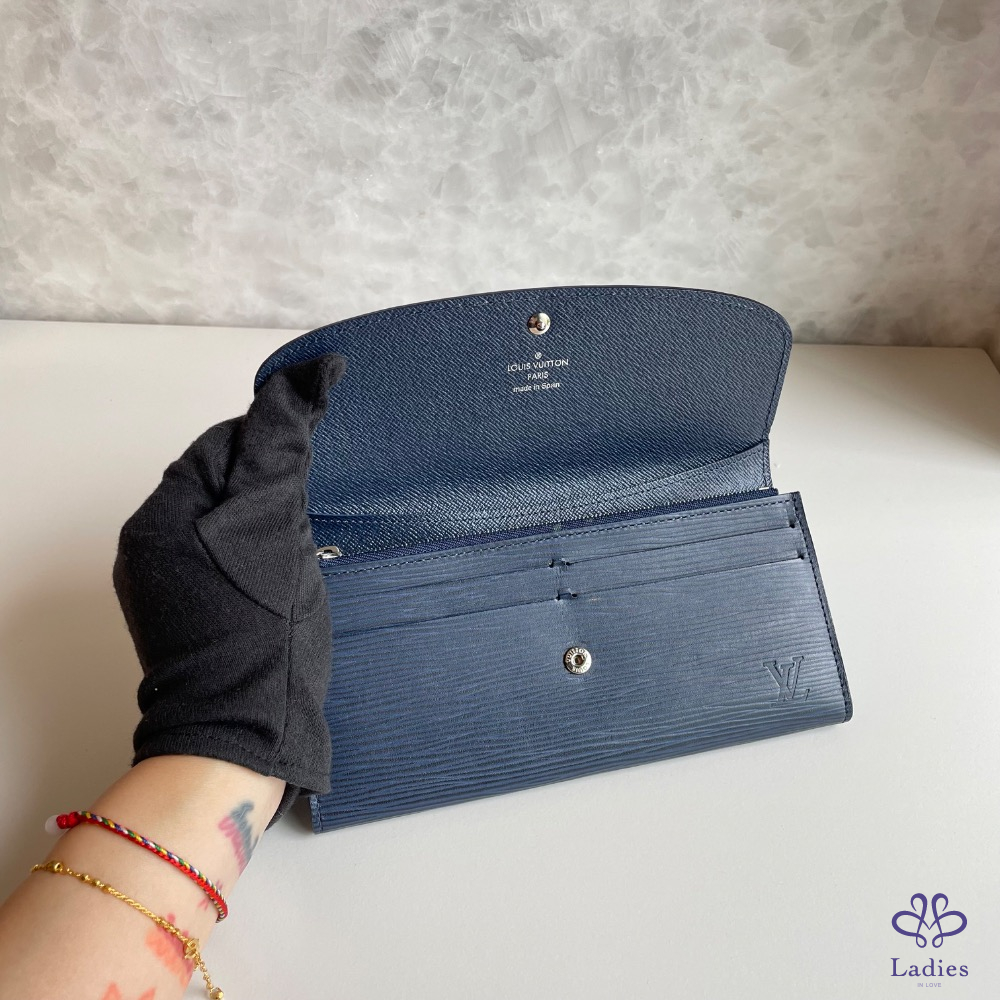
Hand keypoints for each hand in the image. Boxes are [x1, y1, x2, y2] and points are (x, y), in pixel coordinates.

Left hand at [112, 353, 346, 824]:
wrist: (241, 732)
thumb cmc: (267, 641)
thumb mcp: (281, 536)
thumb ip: (279, 458)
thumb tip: (291, 391)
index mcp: (169, 517)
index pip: (227, 443)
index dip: (276, 427)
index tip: (319, 404)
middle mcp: (150, 539)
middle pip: (214, 471)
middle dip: (262, 464)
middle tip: (311, 477)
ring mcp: (156, 574)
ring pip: (213, 506)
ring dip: (252, 499)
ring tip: (294, 525)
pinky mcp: (171, 601)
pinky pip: (206, 542)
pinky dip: (239, 535)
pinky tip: (270, 558)